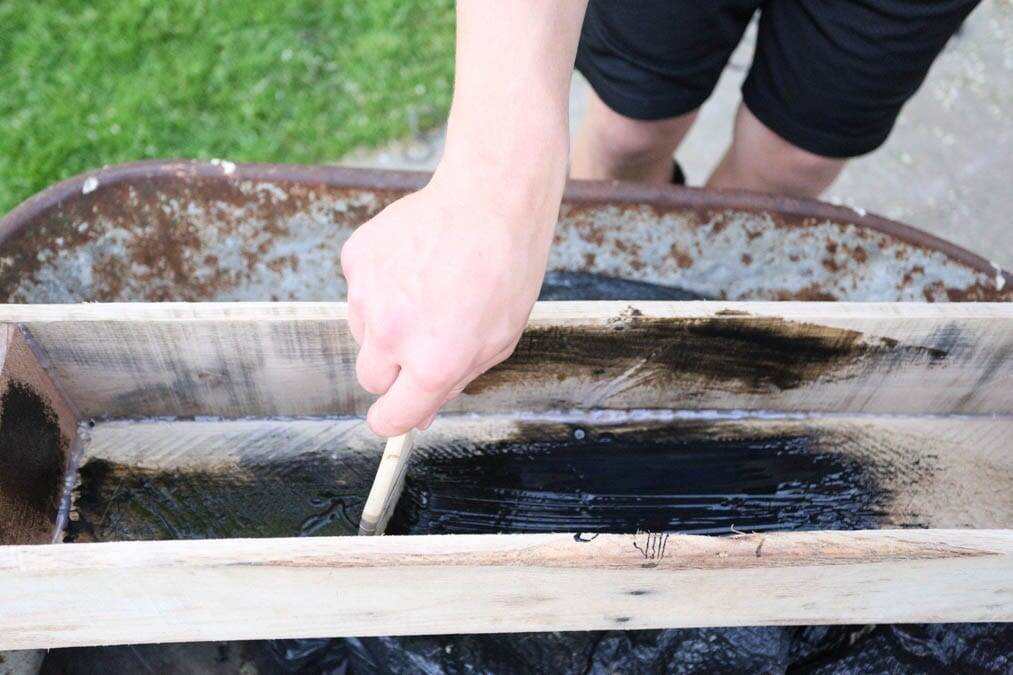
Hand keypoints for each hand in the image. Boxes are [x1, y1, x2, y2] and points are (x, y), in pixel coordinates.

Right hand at [341, 152, 564, 436]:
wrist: (490, 199)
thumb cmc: (506, 270)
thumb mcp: (497, 342)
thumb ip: (452, 382)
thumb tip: (419, 414)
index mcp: (433, 364)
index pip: (389, 417)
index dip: (393, 420)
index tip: (393, 415)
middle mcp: (392, 335)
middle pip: (370, 378)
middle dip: (393, 369)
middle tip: (426, 336)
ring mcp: (367, 294)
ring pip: (362, 332)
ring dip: (386, 323)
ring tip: (427, 289)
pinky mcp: (356, 259)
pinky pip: (359, 289)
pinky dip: (380, 283)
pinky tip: (414, 263)